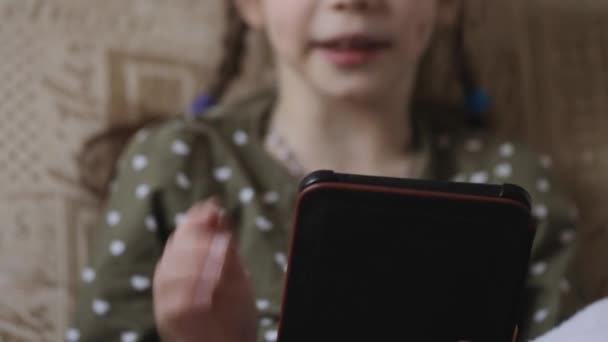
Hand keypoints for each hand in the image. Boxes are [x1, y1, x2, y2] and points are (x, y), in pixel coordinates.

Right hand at [153, 199, 256, 341]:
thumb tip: (214, 208)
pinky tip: (212, 287)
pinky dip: (191, 292)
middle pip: (173, 251)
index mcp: (183, 263)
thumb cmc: (234, 312)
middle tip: (225, 242)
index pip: (182, 234)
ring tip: (223, 262)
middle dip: (197, 240)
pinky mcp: (170, 322)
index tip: (214, 209)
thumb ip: (224, 245)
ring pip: (169, 274)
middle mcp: (170, 280)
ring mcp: (167, 302)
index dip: (196, 220)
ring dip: (196, 263)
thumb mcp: (235, 273)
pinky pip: (173, 304)